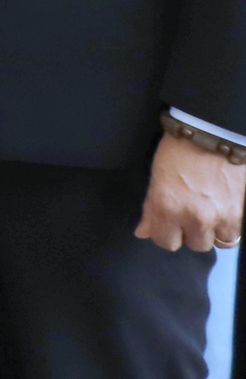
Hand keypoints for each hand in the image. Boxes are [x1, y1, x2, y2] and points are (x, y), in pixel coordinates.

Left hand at [136, 132, 245, 251]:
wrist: (211, 134)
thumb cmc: (178, 150)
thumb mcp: (156, 177)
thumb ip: (151, 208)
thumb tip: (143, 232)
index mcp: (167, 207)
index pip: (165, 242)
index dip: (165, 234)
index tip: (167, 225)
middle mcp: (193, 218)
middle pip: (192, 245)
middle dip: (188, 232)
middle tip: (187, 216)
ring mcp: (218, 217)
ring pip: (213, 243)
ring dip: (208, 232)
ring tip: (205, 214)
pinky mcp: (238, 214)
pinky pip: (232, 236)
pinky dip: (226, 229)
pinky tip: (220, 214)